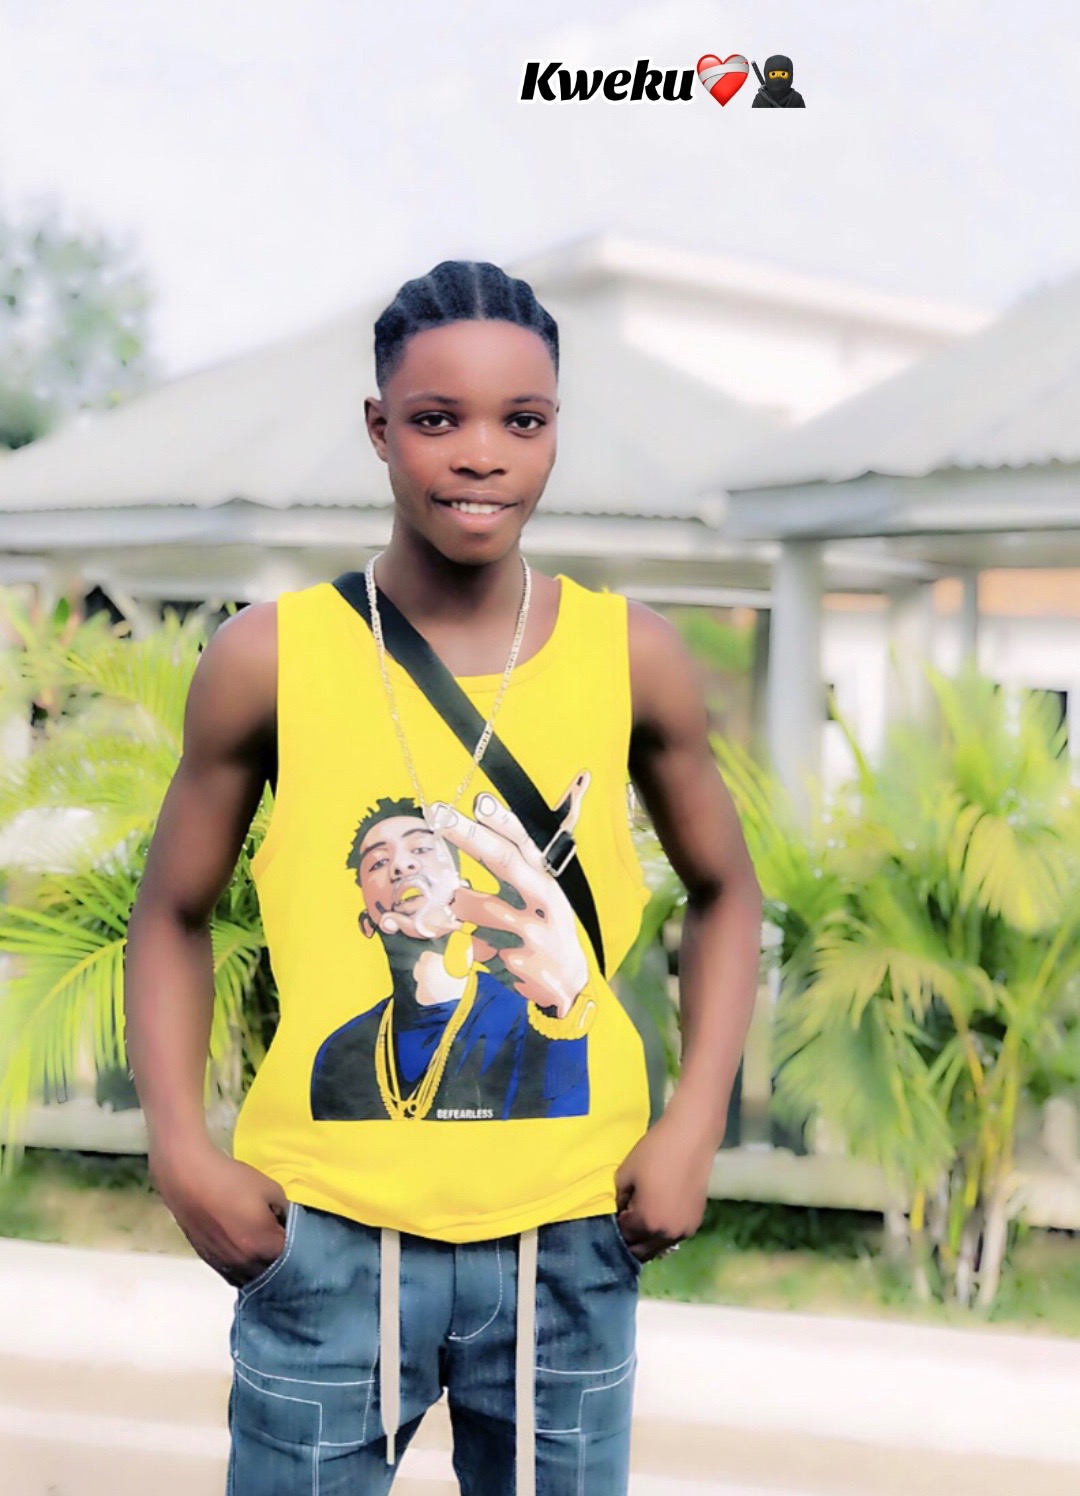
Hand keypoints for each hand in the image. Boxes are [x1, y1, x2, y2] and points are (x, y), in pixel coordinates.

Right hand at [149, 1136, 289, 1286]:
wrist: (189, 1179)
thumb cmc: (232, 1181)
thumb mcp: (270, 1188)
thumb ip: (285, 1210)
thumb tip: (285, 1223)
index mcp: (263, 1246)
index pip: (291, 1257)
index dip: (299, 1246)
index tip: (299, 1236)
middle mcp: (245, 1263)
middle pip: (271, 1273)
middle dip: (280, 1261)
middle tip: (283, 1244)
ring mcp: (224, 1264)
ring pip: (250, 1278)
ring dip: (261, 1269)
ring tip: (265, 1252)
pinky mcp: (208, 1260)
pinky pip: (232, 1274)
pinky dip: (243, 1269)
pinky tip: (245, 1255)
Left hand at [431, 773, 591, 1015]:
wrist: (569, 983)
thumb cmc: (545, 929)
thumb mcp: (539, 897)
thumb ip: (514, 871)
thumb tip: (475, 831)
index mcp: (546, 881)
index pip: (525, 845)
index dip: (503, 822)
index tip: (480, 802)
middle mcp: (545, 900)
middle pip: (505, 861)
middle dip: (470, 836)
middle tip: (442, 817)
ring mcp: (534, 932)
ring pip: (482, 906)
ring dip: (459, 902)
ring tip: (451, 903)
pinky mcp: (521, 961)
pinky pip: (476, 945)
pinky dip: (464, 942)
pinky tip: (468, 945)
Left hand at [614, 1113, 715, 1262]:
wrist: (691, 1138)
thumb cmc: (655, 1152)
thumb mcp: (625, 1174)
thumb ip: (617, 1199)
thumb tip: (617, 1213)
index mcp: (647, 1223)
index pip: (623, 1239)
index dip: (613, 1230)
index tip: (610, 1220)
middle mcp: (666, 1234)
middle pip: (641, 1251)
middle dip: (629, 1240)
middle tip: (622, 1224)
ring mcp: (684, 1231)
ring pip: (658, 1247)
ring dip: (646, 1240)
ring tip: (638, 1221)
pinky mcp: (695, 1223)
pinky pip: (673, 1238)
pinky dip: (661, 1233)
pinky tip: (656, 1217)